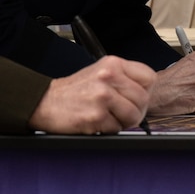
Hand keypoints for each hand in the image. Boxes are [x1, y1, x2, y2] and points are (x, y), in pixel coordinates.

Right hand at [28, 55, 155, 134]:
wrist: (45, 101)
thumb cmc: (74, 90)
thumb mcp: (100, 72)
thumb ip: (123, 79)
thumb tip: (146, 95)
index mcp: (113, 64)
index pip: (149, 77)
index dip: (146, 91)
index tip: (137, 98)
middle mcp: (108, 76)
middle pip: (143, 99)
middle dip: (136, 111)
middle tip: (122, 113)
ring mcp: (102, 96)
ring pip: (133, 116)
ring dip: (123, 122)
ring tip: (108, 117)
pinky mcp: (95, 116)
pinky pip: (116, 129)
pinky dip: (109, 130)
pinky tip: (96, 122)